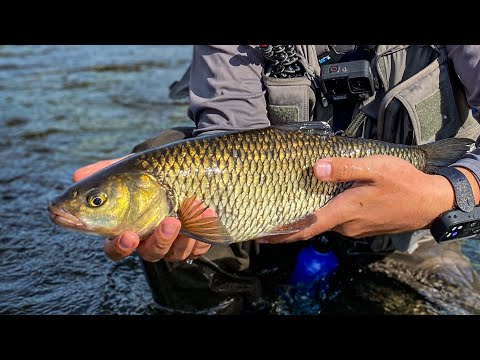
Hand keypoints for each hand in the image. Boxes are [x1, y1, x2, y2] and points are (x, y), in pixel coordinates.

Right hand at [73, 158, 211, 261]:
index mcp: (127, 228)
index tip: (127, 235)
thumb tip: (76, 176)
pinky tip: (209, 212)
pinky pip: (200, 246)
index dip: (119, 247)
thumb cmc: (153, 171)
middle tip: (169, 222)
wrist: (190, 166)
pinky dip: (205, 232)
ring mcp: (174, 242)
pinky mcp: (196, 239)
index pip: (116, 248)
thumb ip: (104, 172)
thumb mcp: (129, 168)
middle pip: (150, 253)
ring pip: (176, 253)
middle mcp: (150, 240)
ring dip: (183, 236)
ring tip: (190, 210)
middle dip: (159, 241)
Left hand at [258, 155, 471, 243]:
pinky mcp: (362, 226)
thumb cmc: (404, 183)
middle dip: (291, 221)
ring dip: (310, 214)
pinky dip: (325, 212)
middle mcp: (346, 225)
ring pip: (326, 221)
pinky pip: (338, 220)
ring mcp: (355, 228)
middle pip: (312, 224)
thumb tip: (314, 169)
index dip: (281, 233)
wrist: (431, 203)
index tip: (260, 234)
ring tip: (293, 199)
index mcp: (344, 212)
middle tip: (270, 210)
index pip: (305, 227)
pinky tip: (324, 199)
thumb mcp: (375, 168)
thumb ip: (344, 169)